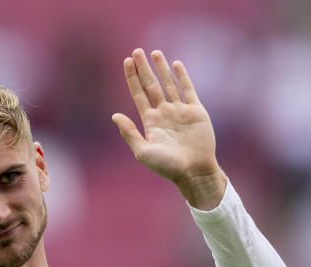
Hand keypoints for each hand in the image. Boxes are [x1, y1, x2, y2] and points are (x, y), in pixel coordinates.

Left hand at [112, 48, 226, 209]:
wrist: (193, 171)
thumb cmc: (167, 166)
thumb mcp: (142, 151)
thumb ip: (129, 133)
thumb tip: (114, 116)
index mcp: (150, 121)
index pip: (138, 94)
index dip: (132, 78)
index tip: (127, 62)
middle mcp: (164, 113)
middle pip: (151, 85)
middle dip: (144, 68)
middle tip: (137, 51)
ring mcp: (180, 111)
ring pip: (169, 84)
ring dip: (161, 69)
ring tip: (155, 53)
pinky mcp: (196, 111)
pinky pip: (188, 89)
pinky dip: (182, 77)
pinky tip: (176, 64)